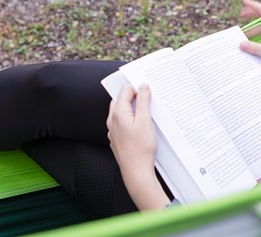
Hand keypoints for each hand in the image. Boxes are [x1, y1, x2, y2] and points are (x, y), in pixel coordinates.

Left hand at [107, 84, 168, 209]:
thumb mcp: (146, 121)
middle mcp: (112, 121)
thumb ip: (143, 101)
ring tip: (147, 116)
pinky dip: (131, 121)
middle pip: (121, 100)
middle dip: (134, 98)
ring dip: (133, 110)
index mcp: (118, 113)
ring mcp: (113, 131)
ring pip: (121, 112)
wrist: (136, 172)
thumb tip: (143, 87)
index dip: (137, 89)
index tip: (148, 94)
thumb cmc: (141, 149)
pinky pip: (122, 123)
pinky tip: (141, 128)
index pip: (125, 90)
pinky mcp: (117, 139)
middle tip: (148, 103)